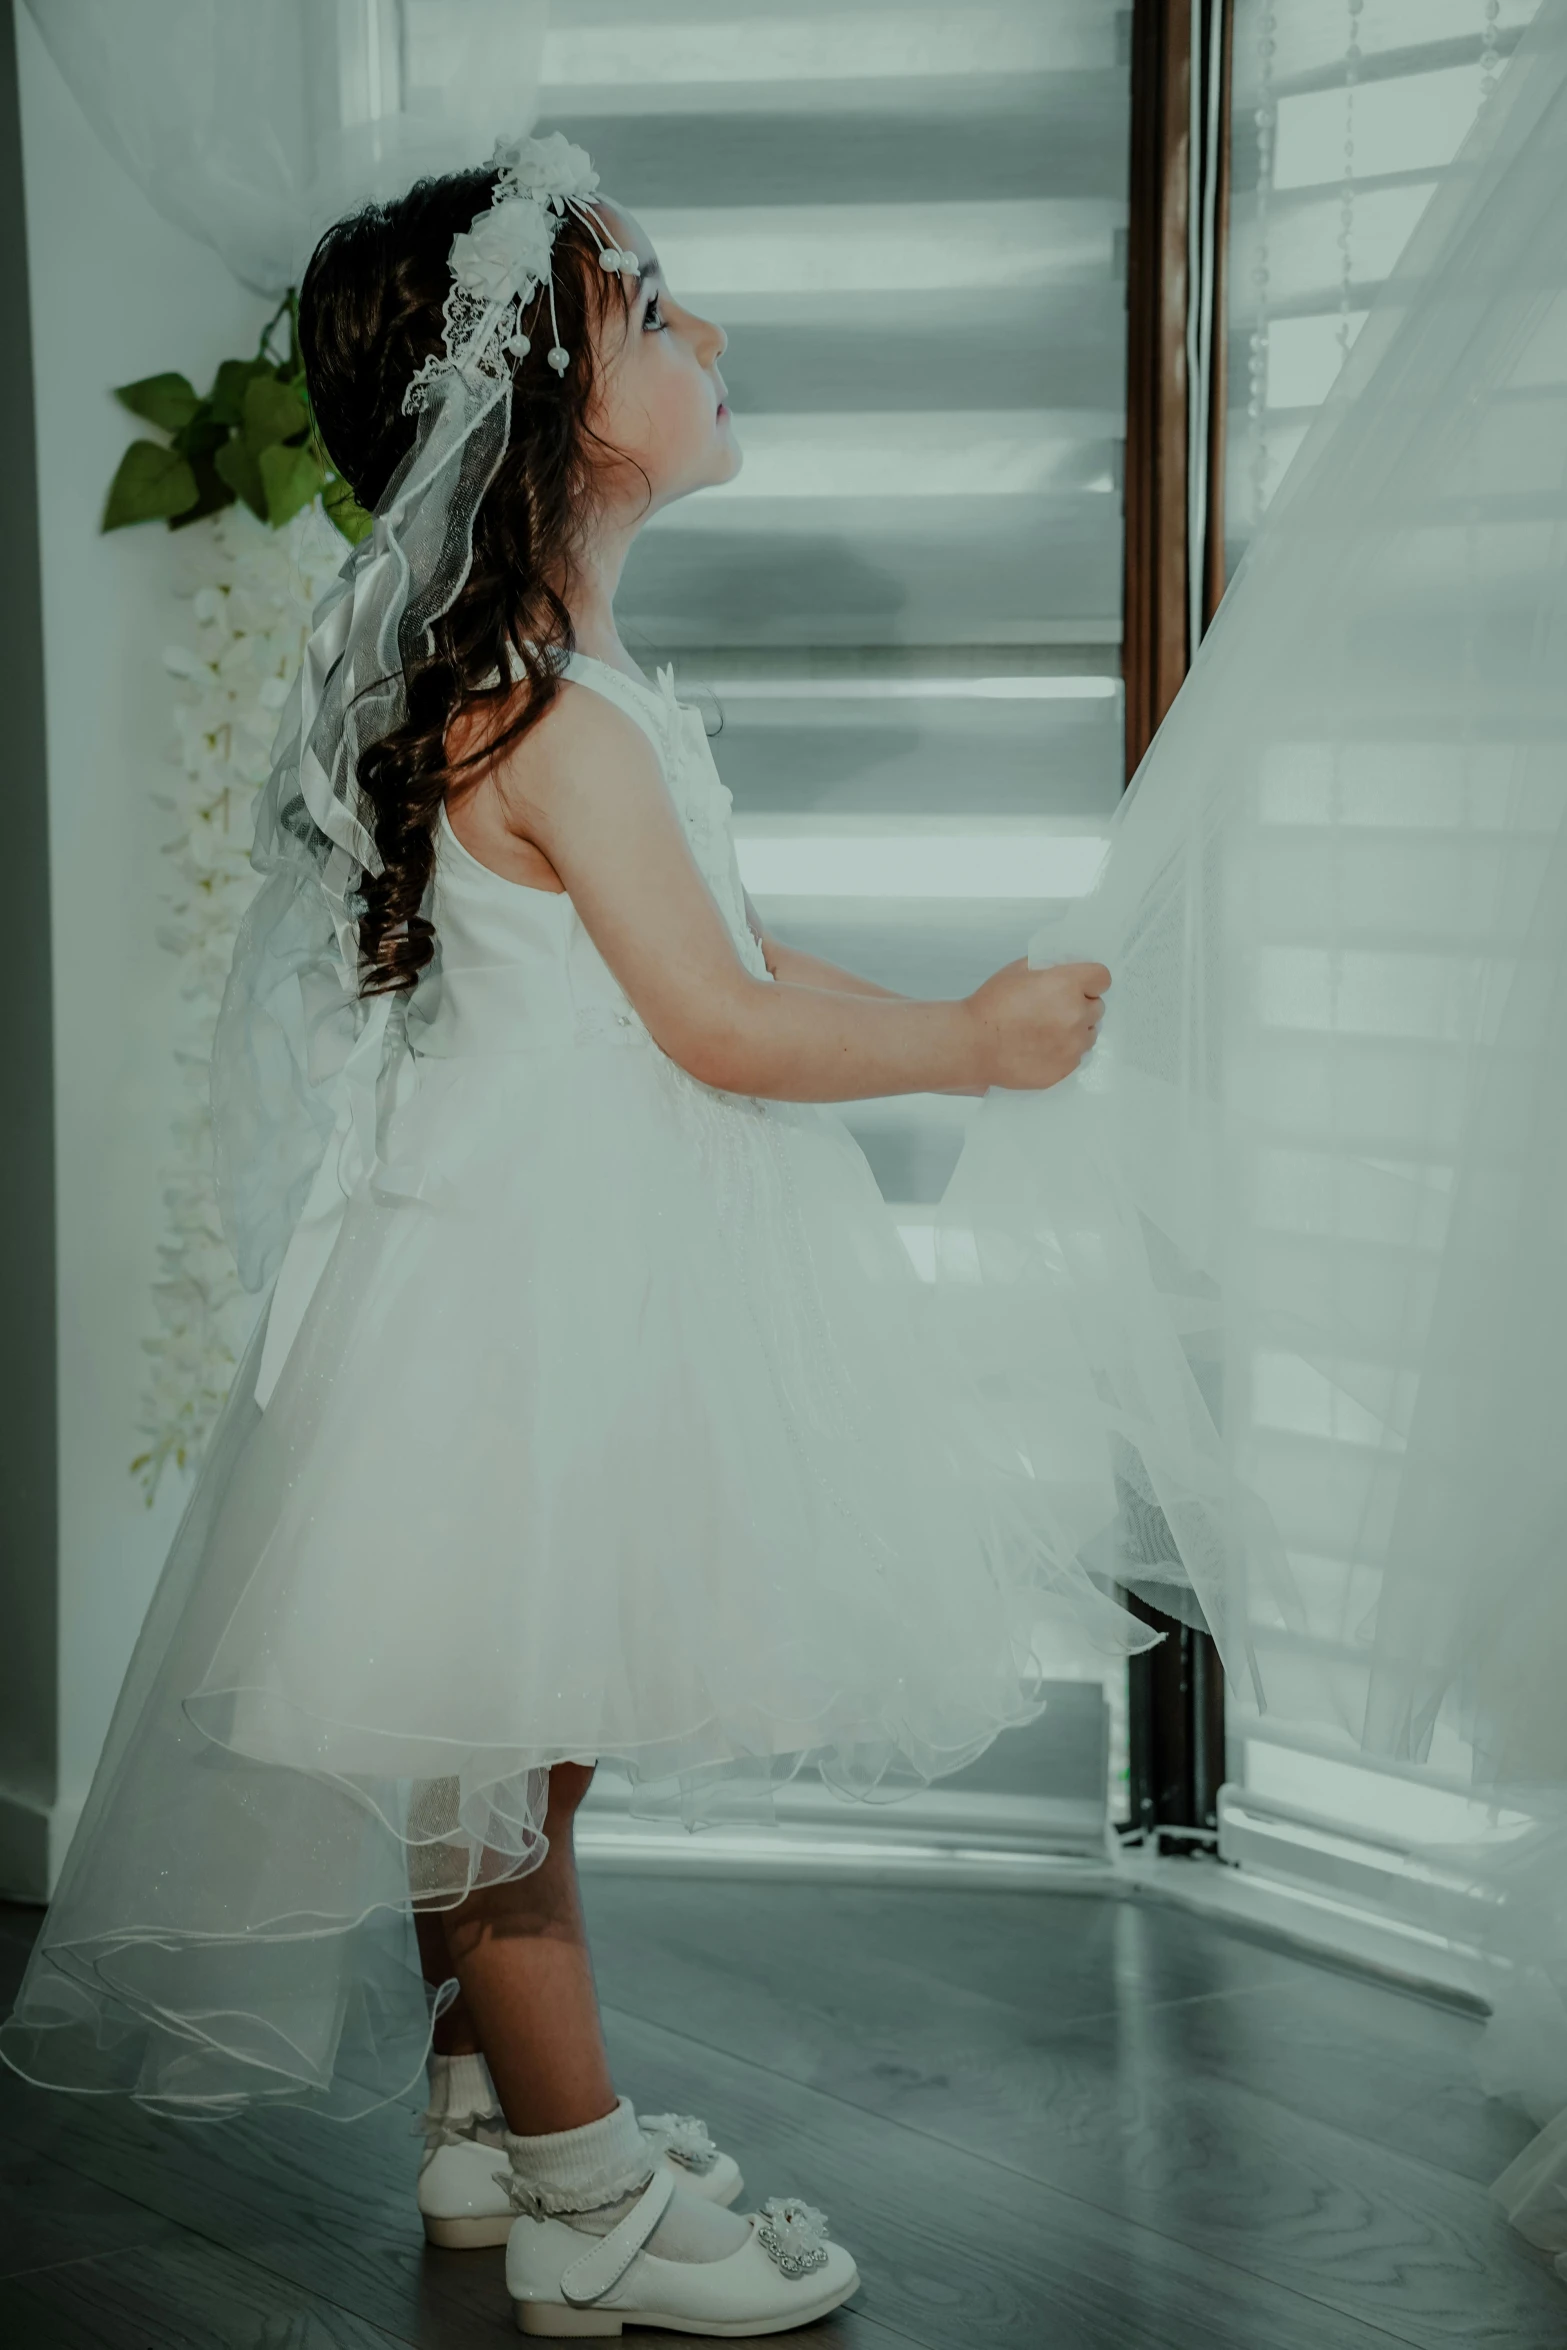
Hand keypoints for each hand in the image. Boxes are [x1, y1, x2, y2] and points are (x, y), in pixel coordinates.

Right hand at [962, 958, 1110, 1091]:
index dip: (1090, 980)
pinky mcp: (1065, 1069)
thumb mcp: (1018, 970)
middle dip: (1081, 1005)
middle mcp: (1076, 1015)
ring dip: (1075, 1030)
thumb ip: (1049, 968)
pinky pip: (1076, 1056)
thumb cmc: (990, 1004)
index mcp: (1067, 985)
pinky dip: (1064, 1051)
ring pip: (1089, 1033)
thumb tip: (1066, 971)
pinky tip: (1041, 1049)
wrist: (972, 1045)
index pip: (1102, 978)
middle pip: (1097, 1007)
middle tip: (1054, 1009)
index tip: (1079, 985)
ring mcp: (1073, 1045)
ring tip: (1046, 1031)